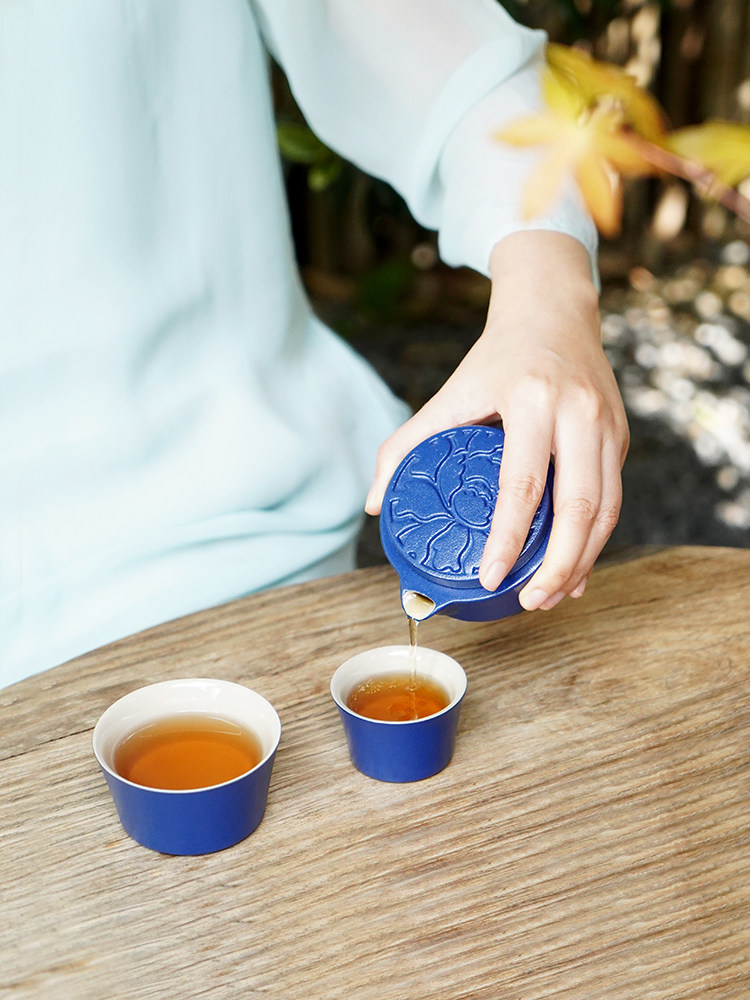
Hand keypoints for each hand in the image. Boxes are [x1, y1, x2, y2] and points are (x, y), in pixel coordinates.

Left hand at [365, 230, 628, 610]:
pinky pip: (614, 499)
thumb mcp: (449, 392)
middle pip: (580, 506)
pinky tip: (575, 568)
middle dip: (558, 565)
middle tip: (530, 602)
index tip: (491, 575)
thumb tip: (374, 504)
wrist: (553, 311)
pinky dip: (596, 541)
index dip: (509, 536)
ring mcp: (608, 426)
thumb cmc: (495, 359)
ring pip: (606, 510)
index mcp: (533, 400)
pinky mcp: (621, 437)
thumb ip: (406, 444)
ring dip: (582, 561)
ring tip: (551, 597)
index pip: (524, 483)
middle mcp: (578, 413)